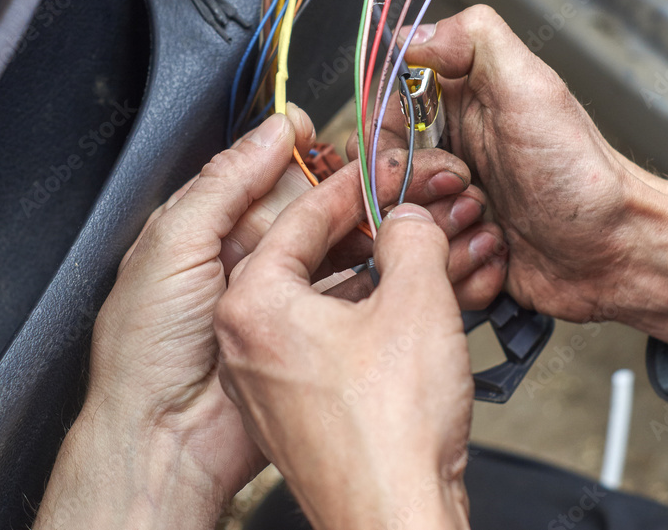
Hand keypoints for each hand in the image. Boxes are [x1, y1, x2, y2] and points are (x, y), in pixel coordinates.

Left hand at [34, 106, 492, 528]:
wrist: (166, 446)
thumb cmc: (148, 353)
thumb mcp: (173, 246)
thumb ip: (224, 183)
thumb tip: (272, 132)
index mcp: (207, 235)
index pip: (266, 182)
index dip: (304, 160)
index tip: (339, 145)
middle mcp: (245, 266)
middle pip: (309, 217)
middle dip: (347, 197)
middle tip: (388, 180)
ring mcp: (282, 308)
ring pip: (337, 256)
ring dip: (370, 235)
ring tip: (402, 215)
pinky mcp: (313, 347)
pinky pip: (352, 301)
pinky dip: (379, 281)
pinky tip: (399, 264)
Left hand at [215, 161, 487, 529]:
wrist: (387, 524)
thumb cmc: (382, 434)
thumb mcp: (411, 305)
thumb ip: (409, 240)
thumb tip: (407, 219)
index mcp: (251, 300)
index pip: (301, 219)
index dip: (351, 188)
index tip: (380, 173)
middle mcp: (245, 336)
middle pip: (310, 257)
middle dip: (368, 232)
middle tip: (406, 213)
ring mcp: (266, 377)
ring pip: (324, 301)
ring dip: (376, 277)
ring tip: (422, 259)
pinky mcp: (293, 408)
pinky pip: (328, 342)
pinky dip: (366, 320)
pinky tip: (407, 310)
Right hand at [399, 5, 667, 353]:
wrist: (621, 249)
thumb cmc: (582, 172)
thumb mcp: (532, 87)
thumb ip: (472, 39)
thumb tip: (409, 32)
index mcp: (449, 109)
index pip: (372, 123)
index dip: (386, 150)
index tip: (429, 160)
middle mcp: (441, 157)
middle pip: (377, 184)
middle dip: (421, 199)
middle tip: (474, 195)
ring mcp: (446, 209)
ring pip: (398, 235)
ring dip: (447, 239)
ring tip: (494, 229)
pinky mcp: (457, 255)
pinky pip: (427, 272)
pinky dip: (462, 271)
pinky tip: (499, 255)